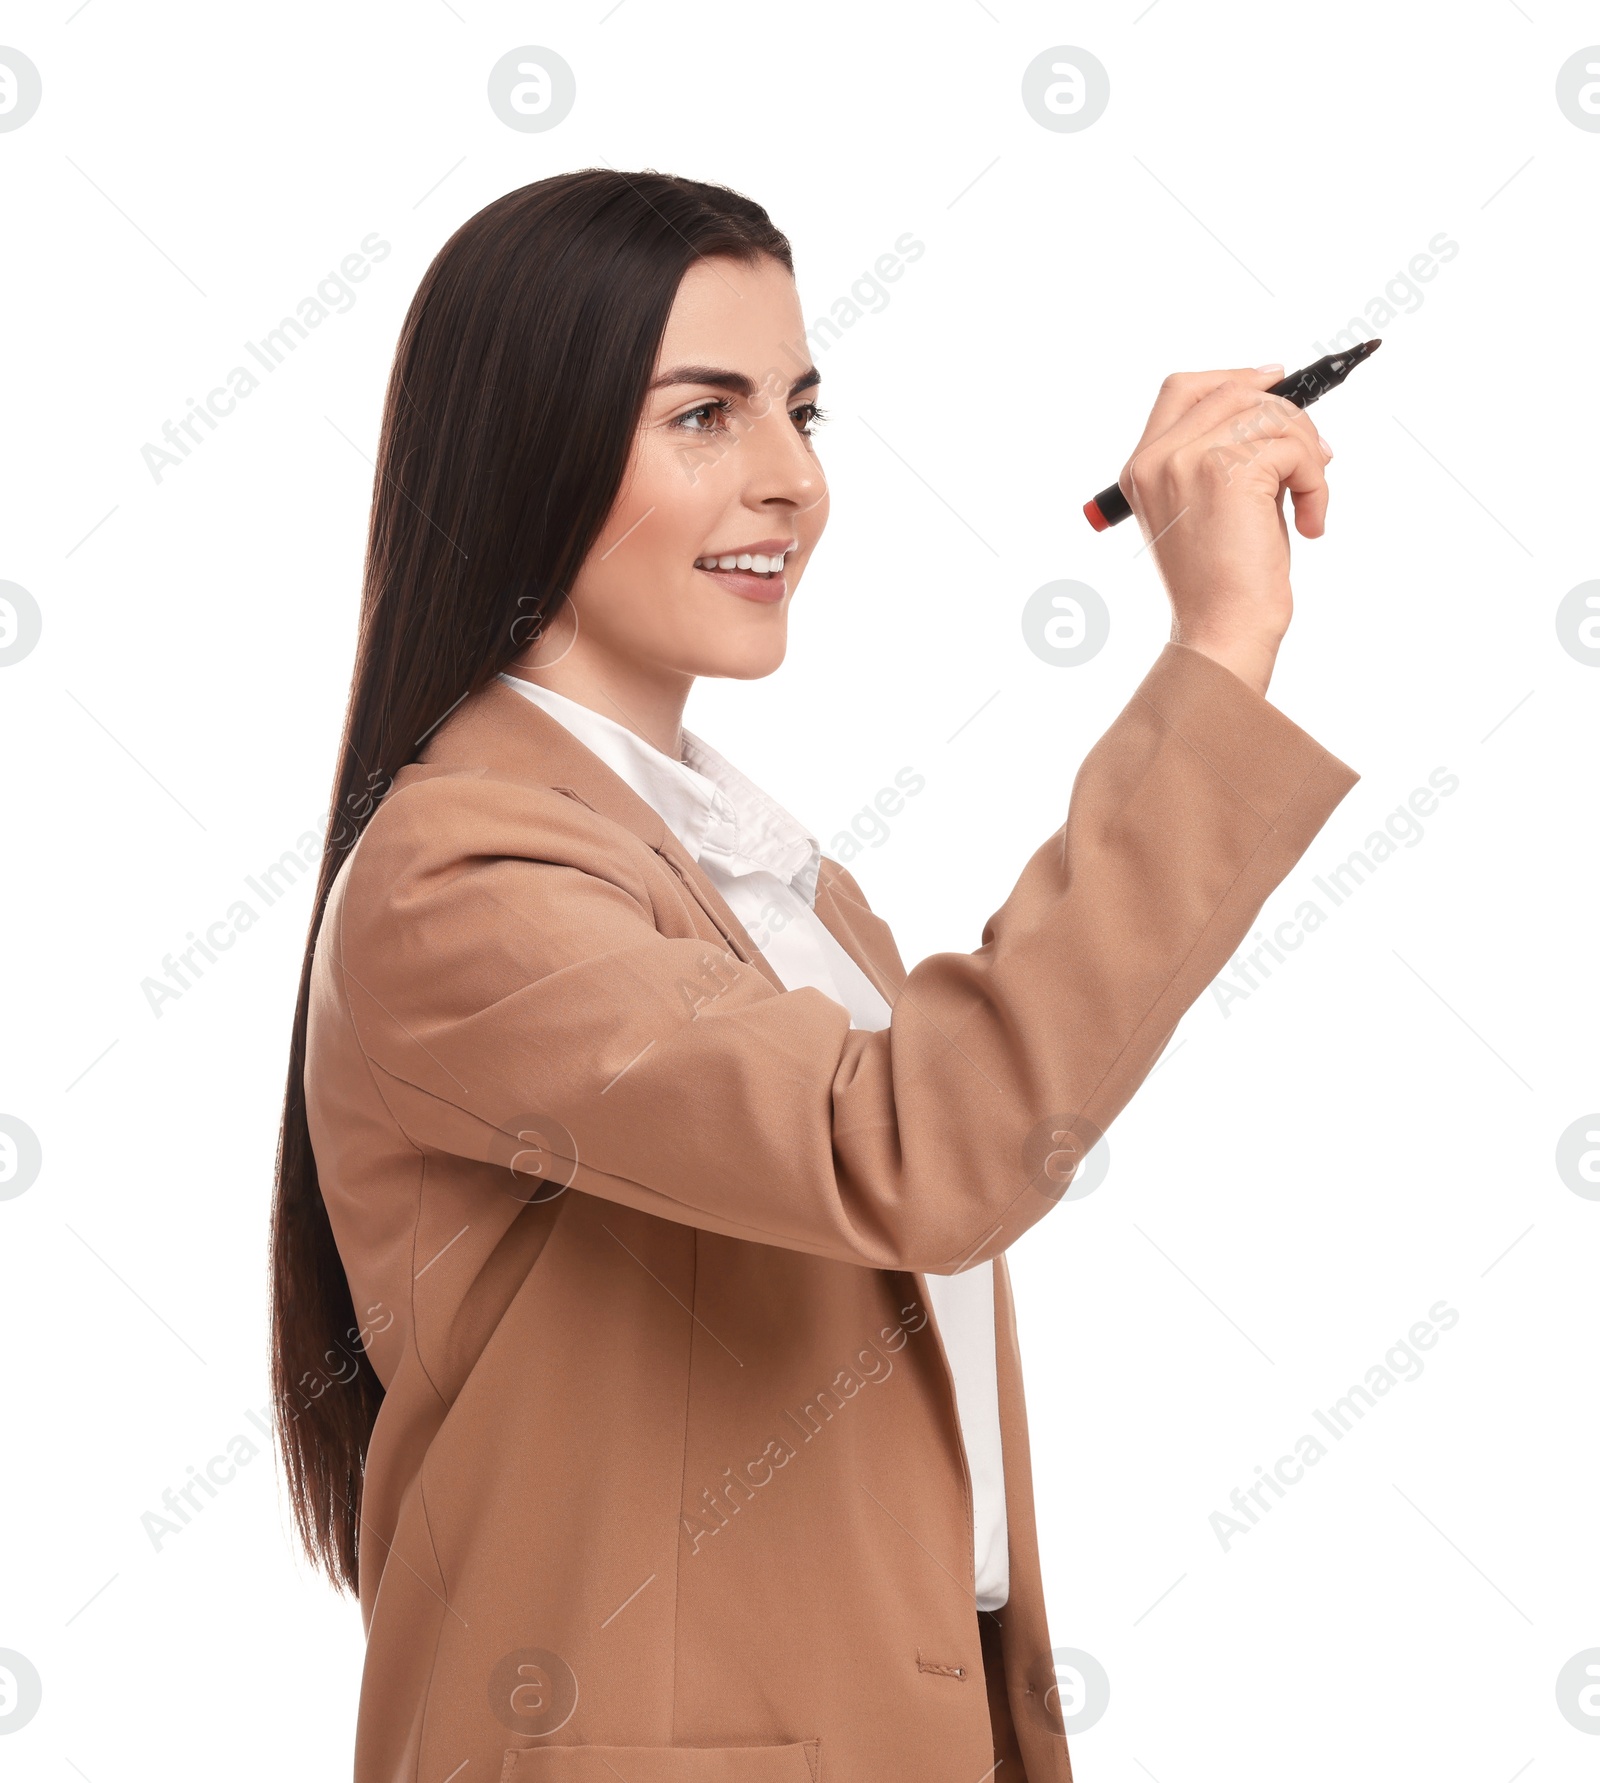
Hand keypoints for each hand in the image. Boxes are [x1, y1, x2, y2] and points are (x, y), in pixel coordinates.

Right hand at [1117, 366, 1333, 696]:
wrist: (1221, 631)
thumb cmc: (1220, 583)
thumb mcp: (1208, 508)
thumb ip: (1221, 456)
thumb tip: (1278, 410)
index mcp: (1143, 468)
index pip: (1182, 389)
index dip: (1234, 375)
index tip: (1276, 379)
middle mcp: (1157, 459)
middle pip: (1235, 391)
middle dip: (1288, 418)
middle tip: (1316, 461)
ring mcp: (1188, 461)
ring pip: (1271, 416)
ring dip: (1308, 455)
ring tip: (1310, 504)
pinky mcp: (1227, 472)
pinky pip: (1293, 449)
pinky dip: (1316, 484)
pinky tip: (1310, 523)